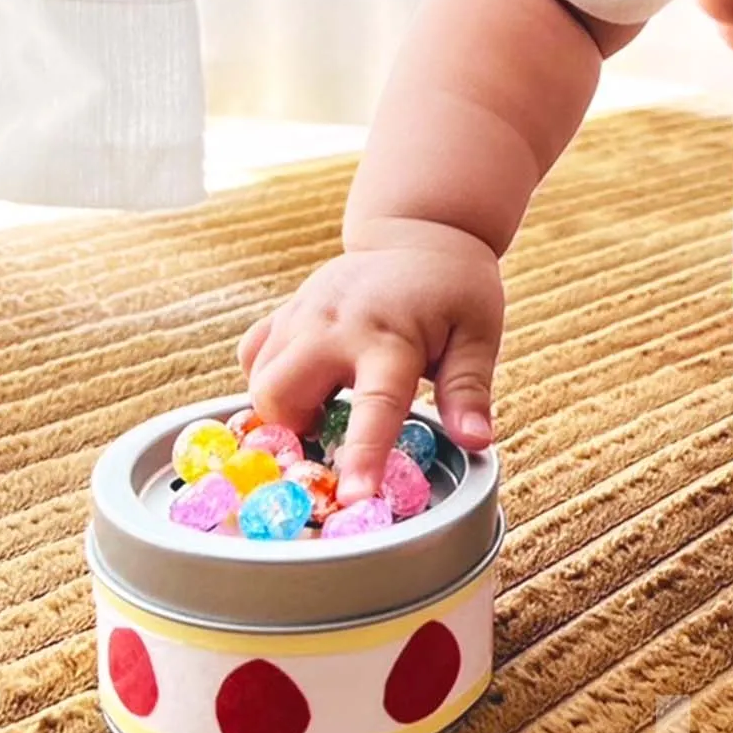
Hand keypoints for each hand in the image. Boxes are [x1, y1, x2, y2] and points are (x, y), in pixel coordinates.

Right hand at [238, 218, 503, 501]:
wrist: (421, 235)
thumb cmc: (455, 290)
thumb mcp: (478, 337)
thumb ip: (469, 391)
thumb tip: (476, 441)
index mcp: (389, 338)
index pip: (373, 408)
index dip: (361, 456)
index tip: (354, 497)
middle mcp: (334, 325)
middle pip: (280, 395)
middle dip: (296, 430)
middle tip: (332, 431)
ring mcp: (303, 314)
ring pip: (259, 379)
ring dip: (283, 408)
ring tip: (326, 405)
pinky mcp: (287, 310)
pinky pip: (253, 354)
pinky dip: (266, 377)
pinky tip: (303, 380)